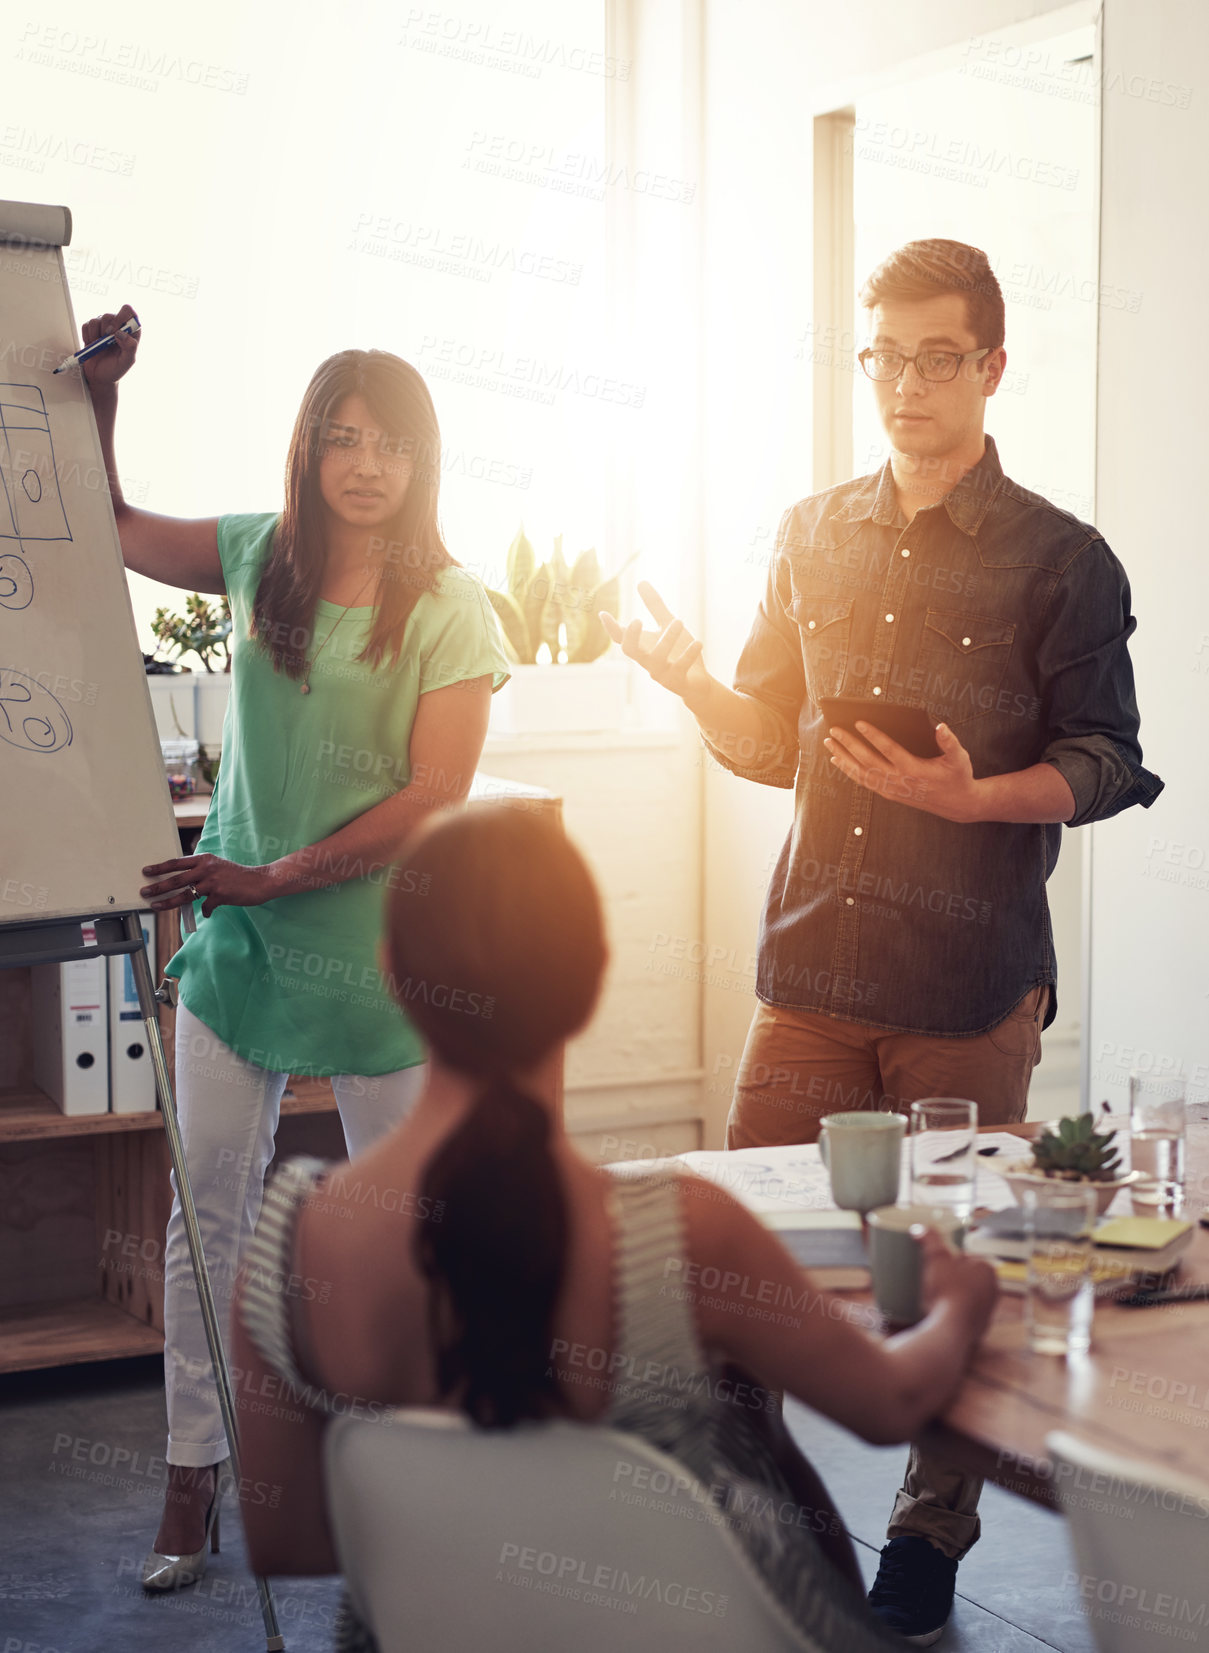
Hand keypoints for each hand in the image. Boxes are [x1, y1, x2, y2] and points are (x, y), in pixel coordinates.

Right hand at [80, 303, 139, 392]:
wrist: (99, 376)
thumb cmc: (115, 369)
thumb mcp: (127, 362)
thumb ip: (130, 348)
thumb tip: (121, 333)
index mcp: (131, 331)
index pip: (128, 312)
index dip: (121, 317)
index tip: (115, 331)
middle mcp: (117, 326)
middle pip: (109, 315)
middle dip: (106, 330)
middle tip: (105, 342)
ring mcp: (103, 327)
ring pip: (96, 320)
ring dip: (96, 335)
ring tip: (99, 347)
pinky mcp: (91, 330)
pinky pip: (86, 325)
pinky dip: (87, 337)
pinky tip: (92, 346)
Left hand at [140, 853, 276, 917]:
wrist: (261, 881)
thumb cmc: (238, 875)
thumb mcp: (218, 867)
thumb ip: (201, 873)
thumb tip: (185, 884)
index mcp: (204, 859)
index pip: (177, 863)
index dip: (160, 867)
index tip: (146, 871)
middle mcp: (206, 869)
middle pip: (176, 879)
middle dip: (158, 886)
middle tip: (144, 891)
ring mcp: (213, 882)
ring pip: (185, 894)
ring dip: (168, 901)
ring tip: (155, 905)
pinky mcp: (220, 895)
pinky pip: (206, 907)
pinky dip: (207, 912)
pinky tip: (209, 913)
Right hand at [600, 581, 709, 705]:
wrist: (698, 683)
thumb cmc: (678, 651)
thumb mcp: (667, 624)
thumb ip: (654, 606)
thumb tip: (640, 582)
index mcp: (642, 647)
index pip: (621, 638)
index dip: (611, 628)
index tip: (603, 613)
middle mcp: (648, 661)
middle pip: (631, 651)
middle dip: (632, 637)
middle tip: (636, 620)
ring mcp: (661, 674)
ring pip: (657, 659)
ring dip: (667, 640)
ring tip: (678, 621)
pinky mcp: (678, 682)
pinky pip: (680, 669)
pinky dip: (688, 655)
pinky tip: (698, 642)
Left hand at [824, 719, 982, 822]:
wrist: (957, 804)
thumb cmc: (958, 776)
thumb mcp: (960, 758)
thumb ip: (950, 742)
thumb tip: (940, 727)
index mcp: (914, 769)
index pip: (888, 749)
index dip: (873, 736)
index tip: (858, 722)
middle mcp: (899, 780)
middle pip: (867, 761)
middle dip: (849, 744)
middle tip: (834, 730)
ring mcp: (891, 789)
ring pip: (861, 774)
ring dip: (844, 758)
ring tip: (829, 743)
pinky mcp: (889, 794)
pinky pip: (864, 782)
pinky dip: (849, 771)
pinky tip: (838, 760)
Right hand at [916, 1227, 997, 1332]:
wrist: (953, 1329)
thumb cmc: (948, 1290)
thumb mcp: (936, 1258)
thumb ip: (930, 1239)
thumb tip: (920, 1228)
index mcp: (987, 1269)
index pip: (965, 1257)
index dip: (948, 1259)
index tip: (936, 1265)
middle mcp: (994, 1290)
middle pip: (967, 1277)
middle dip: (952, 1277)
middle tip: (934, 1280)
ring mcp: (989, 1310)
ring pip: (966, 1296)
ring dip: (953, 1295)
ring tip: (935, 1297)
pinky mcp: (981, 1327)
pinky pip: (964, 1314)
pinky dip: (954, 1312)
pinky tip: (941, 1313)